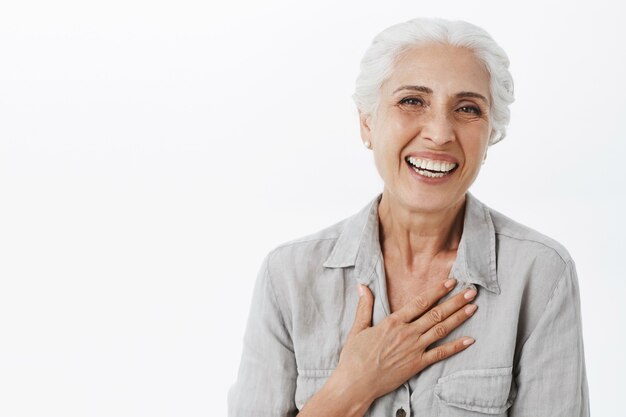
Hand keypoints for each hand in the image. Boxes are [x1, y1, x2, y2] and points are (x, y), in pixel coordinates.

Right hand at [330, 279, 476, 406]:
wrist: (356, 383)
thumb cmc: (354, 357)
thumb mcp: (357, 328)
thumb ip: (364, 306)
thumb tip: (362, 286)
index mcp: (393, 322)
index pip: (420, 302)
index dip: (437, 291)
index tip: (450, 282)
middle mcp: (407, 333)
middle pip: (436, 313)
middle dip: (455, 301)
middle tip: (471, 291)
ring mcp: (414, 349)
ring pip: (441, 330)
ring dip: (459, 317)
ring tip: (473, 307)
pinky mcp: (417, 365)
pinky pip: (440, 353)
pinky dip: (456, 346)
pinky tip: (469, 340)